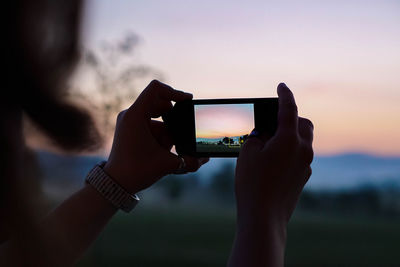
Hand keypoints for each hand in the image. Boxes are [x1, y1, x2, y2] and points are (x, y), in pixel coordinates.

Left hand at [103, 80, 208, 193]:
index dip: (175, 92)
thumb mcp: (167, 164)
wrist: (116, 183)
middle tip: (177, 137)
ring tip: (165, 149)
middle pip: (160, 103)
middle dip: (173, 120)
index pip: (156, 89)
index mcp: (136, 116)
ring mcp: (130, 121)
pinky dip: (160, 134)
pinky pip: (151, 123)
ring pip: (157, 116)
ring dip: (167, 130)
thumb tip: (206, 158)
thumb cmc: (137, 172)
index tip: (188, 101)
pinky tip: (161, 150)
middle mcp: (131, 114)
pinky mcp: (132, 128)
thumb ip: (189, 160)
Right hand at [229, 83, 312, 266]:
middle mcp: (303, 150)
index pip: (289, 109)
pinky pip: (299, 156)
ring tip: (269, 142)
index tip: (281, 86)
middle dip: (292, 117)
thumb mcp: (248, 153)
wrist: (263, 217)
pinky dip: (289, 151)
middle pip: (304, 124)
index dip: (284, 94)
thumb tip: (265, 135)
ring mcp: (305, 165)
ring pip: (303, 141)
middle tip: (274, 120)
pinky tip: (272, 161)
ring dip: (290, 135)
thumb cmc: (253, 183)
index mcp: (289, 139)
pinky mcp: (302, 178)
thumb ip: (257, 137)